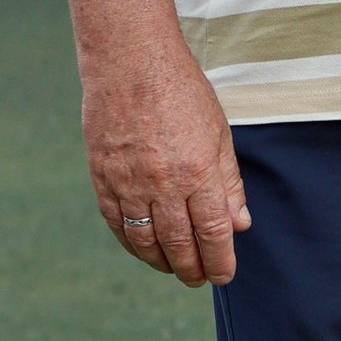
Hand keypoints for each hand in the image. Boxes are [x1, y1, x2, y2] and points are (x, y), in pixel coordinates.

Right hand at [82, 40, 248, 286]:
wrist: (129, 61)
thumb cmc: (180, 91)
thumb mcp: (218, 133)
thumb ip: (228, 182)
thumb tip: (238, 224)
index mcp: (197, 170)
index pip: (212, 232)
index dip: (220, 260)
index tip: (224, 275)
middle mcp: (162, 182)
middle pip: (178, 243)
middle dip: (192, 269)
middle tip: (200, 279)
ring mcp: (127, 181)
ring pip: (144, 240)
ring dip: (161, 262)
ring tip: (175, 269)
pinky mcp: (102, 176)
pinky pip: (116, 222)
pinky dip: (131, 242)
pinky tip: (143, 249)